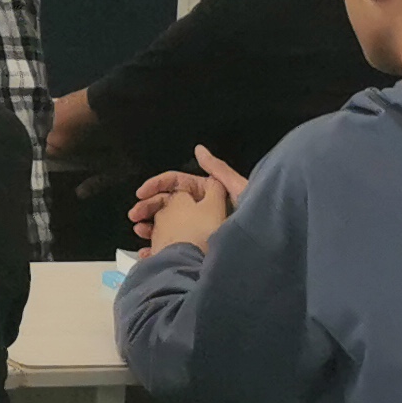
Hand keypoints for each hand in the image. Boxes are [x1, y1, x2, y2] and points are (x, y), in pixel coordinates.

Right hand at [130, 146, 248, 251]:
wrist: (267, 253)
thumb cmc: (256, 219)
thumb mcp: (239, 189)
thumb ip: (218, 170)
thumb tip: (199, 149)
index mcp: (209, 195)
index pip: (177, 185)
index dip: (157, 186)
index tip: (141, 193)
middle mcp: (202, 212)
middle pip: (168, 205)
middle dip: (149, 208)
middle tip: (134, 215)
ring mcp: (199, 232)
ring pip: (167, 226)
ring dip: (150, 227)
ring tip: (140, 232)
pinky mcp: (198, 251)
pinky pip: (174, 248)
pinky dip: (159, 249)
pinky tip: (150, 252)